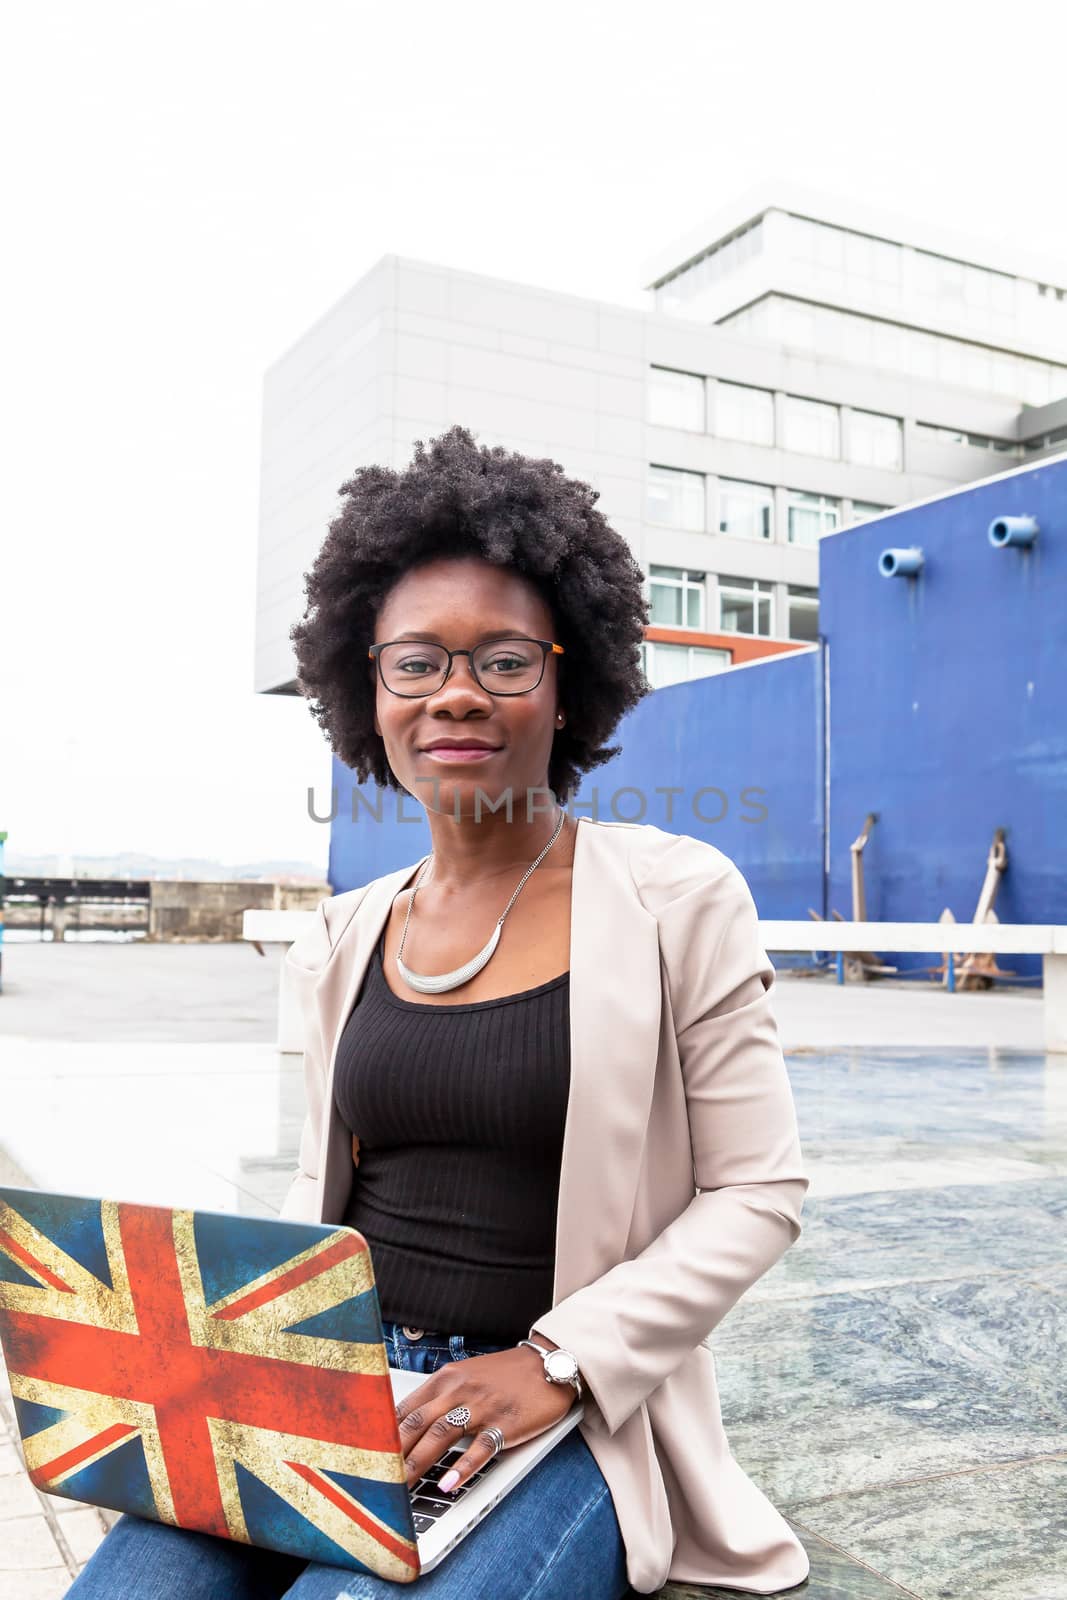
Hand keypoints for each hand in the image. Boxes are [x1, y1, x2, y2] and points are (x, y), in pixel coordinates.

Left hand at [394, 1344, 576, 1494]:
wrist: (548, 1363)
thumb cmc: (505, 1373)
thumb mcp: (466, 1376)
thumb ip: (439, 1396)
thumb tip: (407, 1425)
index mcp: (446, 1378)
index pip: (406, 1407)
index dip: (385, 1433)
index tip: (370, 1455)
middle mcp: (460, 1389)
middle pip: (417, 1422)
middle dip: (394, 1453)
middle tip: (378, 1478)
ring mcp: (482, 1406)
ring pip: (441, 1434)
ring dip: (419, 1463)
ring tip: (402, 1487)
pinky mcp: (505, 1422)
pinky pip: (480, 1448)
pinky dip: (462, 1467)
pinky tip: (447, 1484)